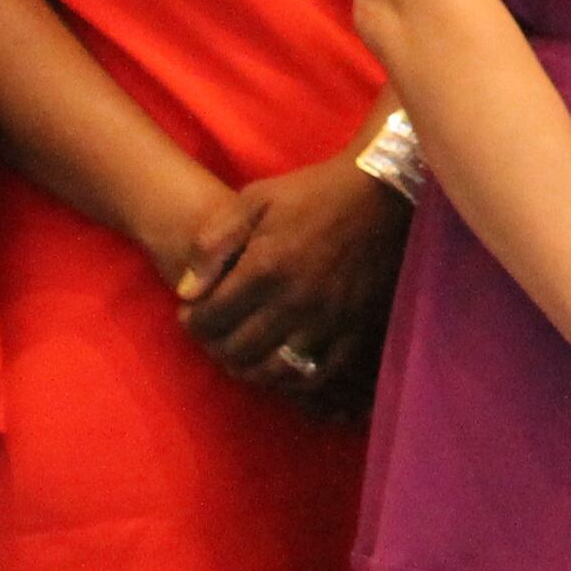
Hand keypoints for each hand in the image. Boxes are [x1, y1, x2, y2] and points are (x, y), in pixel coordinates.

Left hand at [176, 155, 410, 409]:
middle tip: (215, 333)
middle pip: (237, 349)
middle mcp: (294, 302)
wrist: (384, 192)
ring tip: (243, 351)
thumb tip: (186, 292)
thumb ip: (213, 244)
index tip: (192, 313)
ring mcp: (327, 320)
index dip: (191, 321)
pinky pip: (317, 374)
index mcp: (264, 268)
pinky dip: (291, 379)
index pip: (209, 318)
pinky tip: (281, 364)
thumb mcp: (254, 199)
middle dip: (215, 345)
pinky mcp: (355, 329)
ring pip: (273, 370)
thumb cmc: (314, 192)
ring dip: (249, 366)